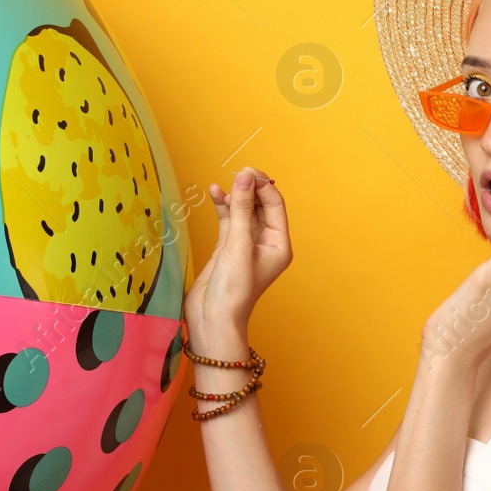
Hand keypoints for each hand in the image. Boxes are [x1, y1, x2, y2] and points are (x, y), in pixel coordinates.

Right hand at [183, 167, 291, 358]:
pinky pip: (228, 220)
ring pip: (243, 211)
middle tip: (237, 173)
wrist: (212, 319)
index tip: (248, 172)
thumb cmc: (232, 290)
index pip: (275, 206)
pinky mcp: (227, 248)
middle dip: (249, 188)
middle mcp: (265, 243)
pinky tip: (215, 192)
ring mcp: (245, 245)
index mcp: (279, 245)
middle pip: (260, 206)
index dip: (263, 186)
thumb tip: (244, 177)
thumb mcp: (238, 244)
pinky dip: (223, 206)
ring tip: (224, 183)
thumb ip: (241, 208)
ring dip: (235, 196)